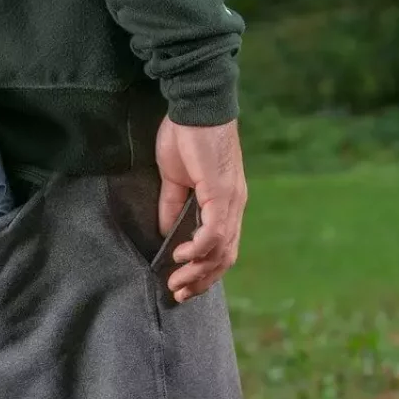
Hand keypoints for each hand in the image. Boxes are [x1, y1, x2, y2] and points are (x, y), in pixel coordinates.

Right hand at [155, 116, 246, 302]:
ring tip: (177, 282)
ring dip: (198, 271)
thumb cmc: (186, 135)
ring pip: (222, 249)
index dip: (205, 271)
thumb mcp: (174, 178)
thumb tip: (164, 232)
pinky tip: (181, 256)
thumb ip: (171, 206)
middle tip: (178, 294)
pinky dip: (199, 248)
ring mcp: (231, 200)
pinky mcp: (222, 192)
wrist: (196, 105)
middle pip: (225, 256)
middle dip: (201, 281)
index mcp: (226, 203)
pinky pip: (215, 231)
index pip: (223, 248)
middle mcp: (234, 206)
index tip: (183, 286)